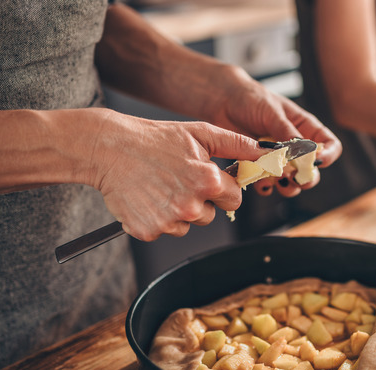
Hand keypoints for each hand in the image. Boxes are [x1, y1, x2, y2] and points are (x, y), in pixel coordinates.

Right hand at [90, 111, 264, 240]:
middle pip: (210, 215)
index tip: (208, 179)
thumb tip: (267, 152)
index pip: (234, 199)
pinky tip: (148, 197)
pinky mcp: (148, 231)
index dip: (223, 189)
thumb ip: (237, 144)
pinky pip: (165, 230)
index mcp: (208, 181)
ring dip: (179, 211)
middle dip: (200, 200)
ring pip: (188, 225)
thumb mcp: (200, 133)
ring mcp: (169, 220)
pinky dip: (158, 218)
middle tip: (178, 179)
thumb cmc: (154, 138)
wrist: (108, 148)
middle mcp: (191, 205)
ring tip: (161, 186)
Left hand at [205, 66, 340, 196]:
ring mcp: (277, 158)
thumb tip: (301, 152)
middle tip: (296, 179)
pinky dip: (265, 186)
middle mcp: (294, 146)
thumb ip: (286, 132)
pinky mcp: (259, 166)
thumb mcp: (272, 111)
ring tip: (278, 182)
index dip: (329, 155)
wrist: (222, 100)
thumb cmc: (250, 98)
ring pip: (292, 181)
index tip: (318, 162)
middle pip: (312, 169)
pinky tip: (260, 183)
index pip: (329, 145)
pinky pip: (267, 183)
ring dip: (288, 187)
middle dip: (307, 178)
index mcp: (304, 128)